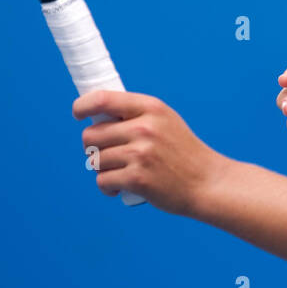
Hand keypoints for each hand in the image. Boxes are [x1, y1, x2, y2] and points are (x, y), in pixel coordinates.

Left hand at [73, 91, 221, 215]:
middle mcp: (144, 128)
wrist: (207, 182)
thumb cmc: (183, 153)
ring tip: (121, 172)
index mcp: (151, 108)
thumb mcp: (166, 121)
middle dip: (94, 147)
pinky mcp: (137, 179)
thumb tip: (96, 117)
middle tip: (111, 155)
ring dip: (102, 169)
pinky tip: (119, 188)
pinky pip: (103, 181)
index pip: (102, 99)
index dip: (83, 105)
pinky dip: (107, 187)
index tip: (79, 113)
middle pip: (91, 135)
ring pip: (95, 160)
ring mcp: (140, 154)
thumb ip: (136, 115)